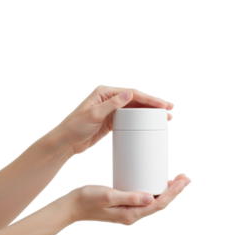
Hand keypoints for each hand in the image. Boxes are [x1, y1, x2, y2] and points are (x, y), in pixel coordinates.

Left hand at [56, 84, 175, 155]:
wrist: (65, 142)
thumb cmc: (74, 127)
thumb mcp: (93, 114)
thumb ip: (111, 104)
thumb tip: (128, 94)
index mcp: (104, 92)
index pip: (132, 94)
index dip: (150, 98)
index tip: (163, 104)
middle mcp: (109, 98)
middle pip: (136, 99)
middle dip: (154, 104)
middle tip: (169, 110)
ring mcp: (110, 109)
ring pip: (135, 109)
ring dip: (149, 112)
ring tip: (164, 117)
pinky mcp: (111, 120)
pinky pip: (130, 118)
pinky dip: (141, 119)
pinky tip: (149, 122)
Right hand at [65, 173, 191, 226]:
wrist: (70, 207)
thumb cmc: (86, 199)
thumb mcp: (108, 195)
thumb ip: (129, 197)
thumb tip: (150, 198)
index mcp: (131, 214)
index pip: (159, 204)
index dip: (174, 192)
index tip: (183, 181)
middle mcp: (133, 215)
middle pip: (161, 203)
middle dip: (175, 191)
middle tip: (187, 178)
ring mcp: (129, 212)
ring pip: (155, 202)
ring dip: (168, 191)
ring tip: (179, 180)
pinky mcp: (126, 206)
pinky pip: (147, 200)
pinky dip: (157, 191)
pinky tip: (160, 184)